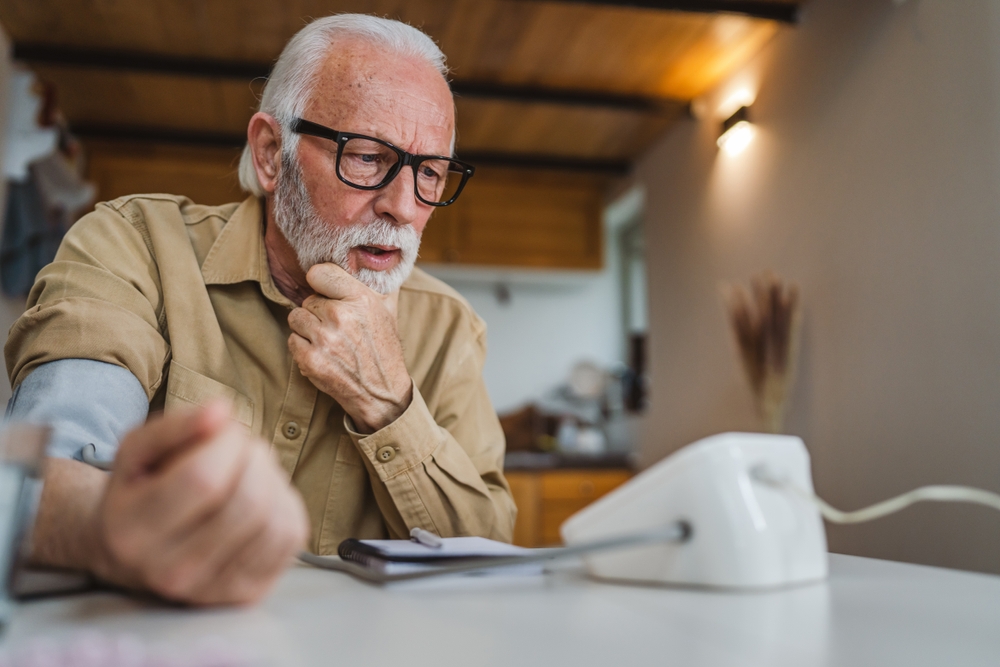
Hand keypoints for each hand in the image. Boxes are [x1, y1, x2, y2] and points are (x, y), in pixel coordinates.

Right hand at [93, 400, 308, 605]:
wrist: (133, 550)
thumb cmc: (141, 490)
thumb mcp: (138, 450)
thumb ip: (176, 426)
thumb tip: (222, 410)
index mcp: (134, 531)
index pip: (204, 479)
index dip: (227, 442)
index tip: (224, 429)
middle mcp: (170, 571)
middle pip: (247, 502)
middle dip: (254, 457)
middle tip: (240, 448)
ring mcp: (212, 589)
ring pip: (274, 519)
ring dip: (272, 479)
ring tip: (249, 471)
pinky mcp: (247, 592)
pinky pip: (291, 535)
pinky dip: (285, 503)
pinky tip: (261, 497)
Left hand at [287, 263, 412, 432]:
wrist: (383, 393)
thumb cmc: (384, 349)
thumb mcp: (388, 310)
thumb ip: (378, 281)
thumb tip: (371, 255)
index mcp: (361, 299)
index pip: (319, 273)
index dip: (320, 282)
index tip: (326, 291)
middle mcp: (341, 316)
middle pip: (307, 300)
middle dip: (318, 312)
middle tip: (336, 327)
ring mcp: (324, 340)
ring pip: (296, 318)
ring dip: (307, 329)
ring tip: (328, 340)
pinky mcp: (311, 360)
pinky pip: (292, 341)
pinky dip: (303, 348)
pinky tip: (322, 355)